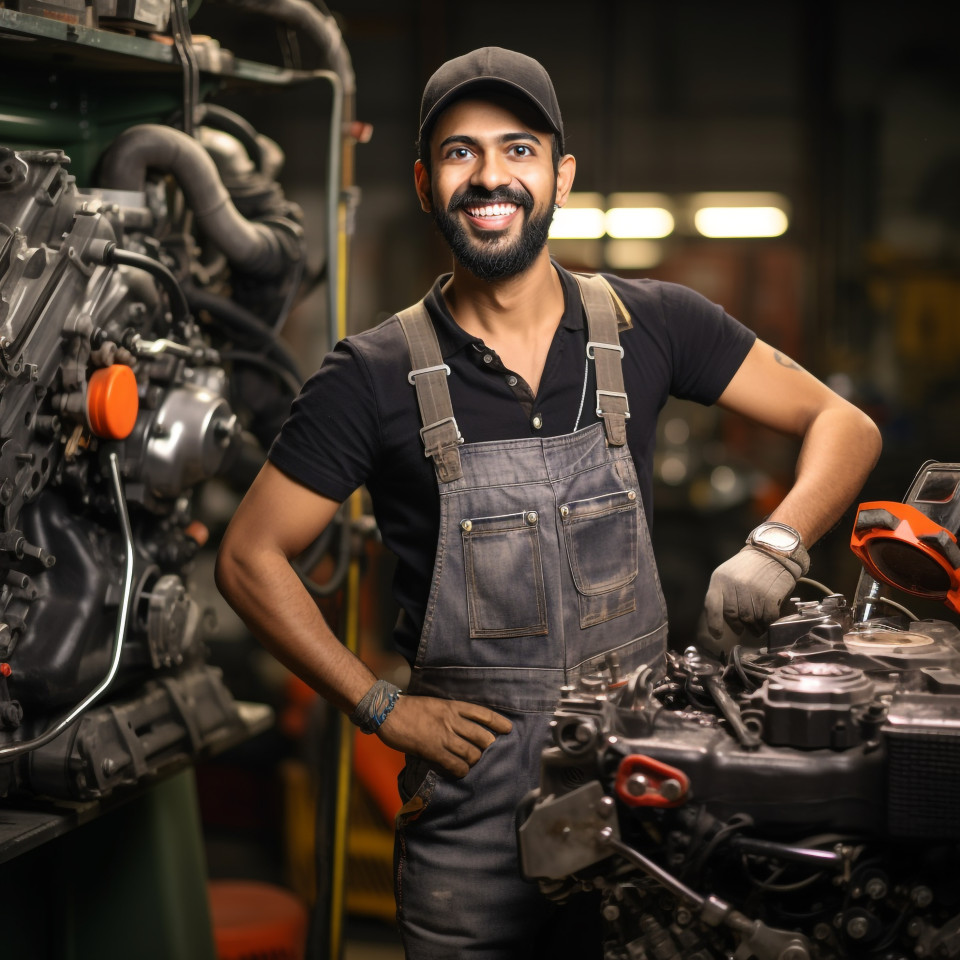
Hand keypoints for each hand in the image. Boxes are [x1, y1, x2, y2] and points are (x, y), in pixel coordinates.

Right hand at [375, 695, 512, 777]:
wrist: (388, 711)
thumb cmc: (410, 707)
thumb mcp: (436, 703)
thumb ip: (450, 713)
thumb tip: (462, 725)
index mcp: (453, 706)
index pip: (483, 714)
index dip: (499, 722)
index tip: (509, 729)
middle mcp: (452, 720)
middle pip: (483, 736)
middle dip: (487, 746)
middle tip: (484, 751)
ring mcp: (444, 736)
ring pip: (472, 753)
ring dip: (474, 760)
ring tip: (470, 762)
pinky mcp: (433, 750)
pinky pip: (455, 765)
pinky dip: (461, 770)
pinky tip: (459, 771)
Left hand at [701, 544, 804, 651]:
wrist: (774, 552)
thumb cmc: (749, 566)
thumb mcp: (728, 574)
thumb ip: (723, 594)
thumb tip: (724, 621)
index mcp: (720, 579)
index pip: (712, 606)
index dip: (714, 624)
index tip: (717, 635)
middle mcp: (734, 586)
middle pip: (733, 616)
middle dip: (738, 624)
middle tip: (742, 626)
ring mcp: (753, 592)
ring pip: (750, 620)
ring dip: (755, 625)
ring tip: (758, 621)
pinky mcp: (770, 597)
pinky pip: (767, 619)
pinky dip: (768, 623)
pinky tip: (769, 618)